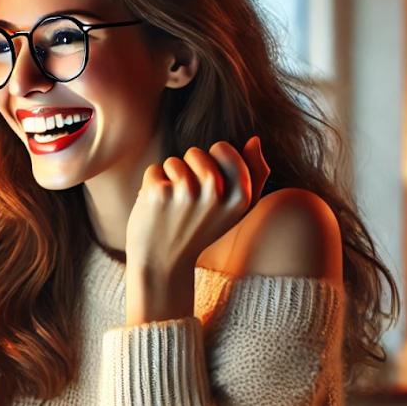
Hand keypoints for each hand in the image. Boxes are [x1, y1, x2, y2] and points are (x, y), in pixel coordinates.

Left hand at [124, 137, 268, 323]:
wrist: (163, 265)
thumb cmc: (199, 233)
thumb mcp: (235, 211)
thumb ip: (254, 175)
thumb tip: (255, 140)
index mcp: (240, 197)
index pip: (223, 149)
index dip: (209, 163)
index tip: (206, 186)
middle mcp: (216, 193)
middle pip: (196, 153)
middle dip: (188, 172)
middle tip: (188, 203)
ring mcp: (187, 193)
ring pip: (174, 162)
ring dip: (169, 181)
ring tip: (172, 207)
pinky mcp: (160, 193)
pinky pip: (154, 171)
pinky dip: (152, 187)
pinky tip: (156, 210)